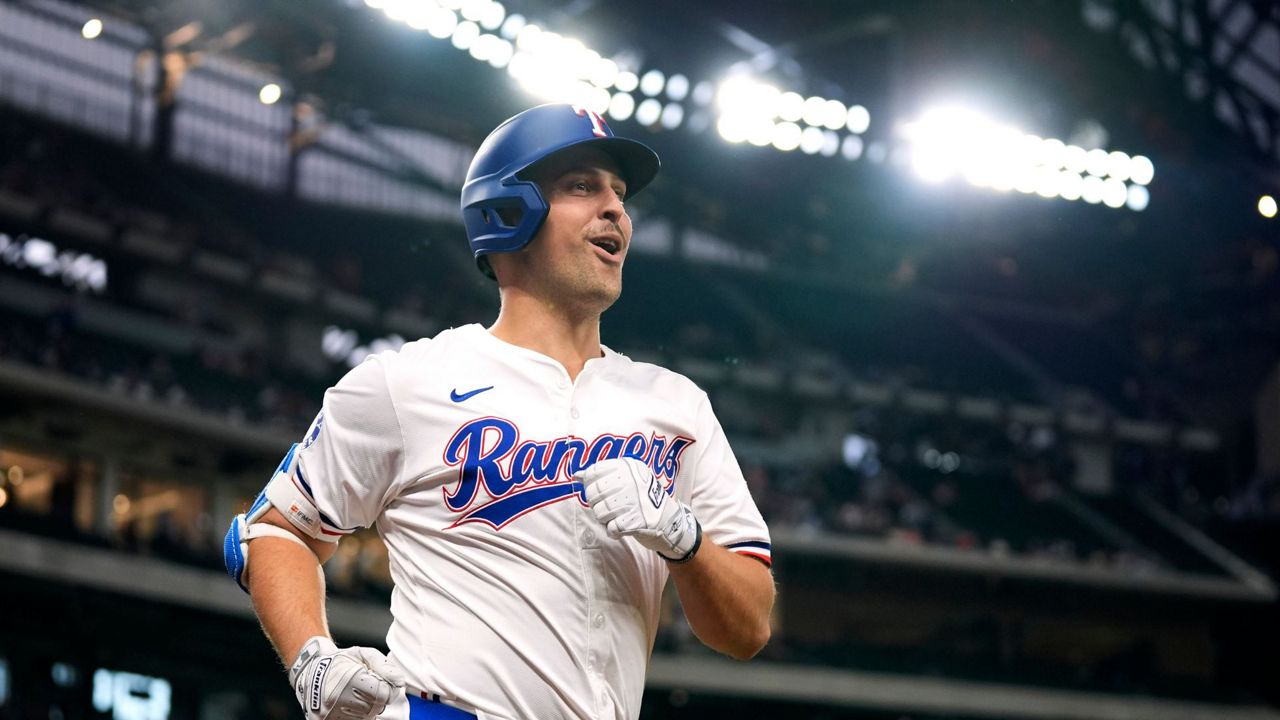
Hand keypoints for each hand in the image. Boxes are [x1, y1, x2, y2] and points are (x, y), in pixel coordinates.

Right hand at [289, 636, 404, 719]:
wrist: (309, 669)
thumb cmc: (340, 661)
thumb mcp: (363, 654)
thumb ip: (384, 666)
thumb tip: (399, 681)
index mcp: (349, 679)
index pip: (383, 694)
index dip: (386, 688)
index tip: (380, 682)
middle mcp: (338, 698)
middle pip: (376, 707)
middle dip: (376, 698)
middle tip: (365, 688)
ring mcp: (329, 713)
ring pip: (365, 718)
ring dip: (366, 708)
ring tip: (355, 695)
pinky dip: (355, 716)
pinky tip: (349, 705)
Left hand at [576, 457, 701, 561]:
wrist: (670, 519)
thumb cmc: (642, 498)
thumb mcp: (626, 478)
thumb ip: (601, 475)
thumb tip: (576, 475)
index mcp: (628, 466)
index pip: (593, 473)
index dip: (590, 486)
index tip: (600, 493)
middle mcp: (632, 480)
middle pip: (593, 494)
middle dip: (597, 505)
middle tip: (610, 509)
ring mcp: (635, 500)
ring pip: (599, 512)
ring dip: (605, 520)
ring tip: (617, 518)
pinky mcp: (638, 520)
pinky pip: (611, 528)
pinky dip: (613, 532)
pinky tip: (622, 528)